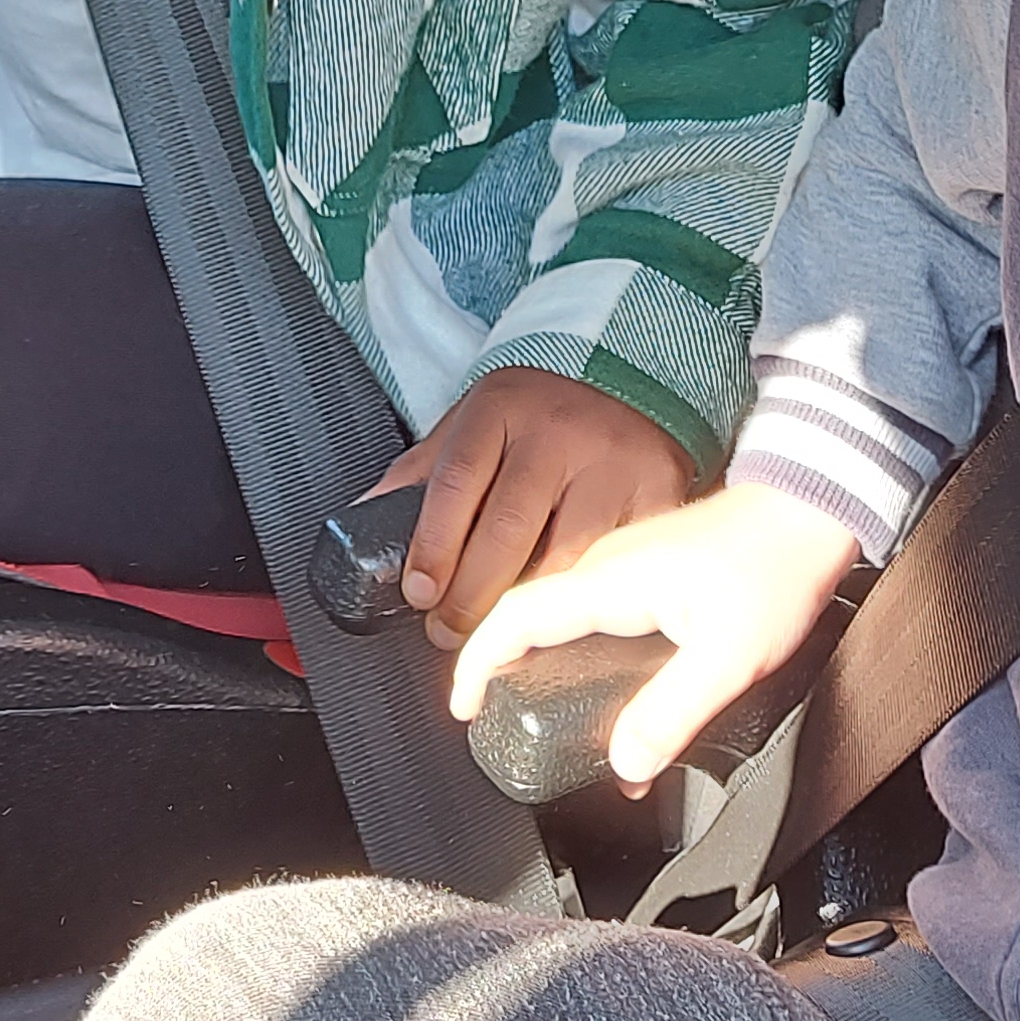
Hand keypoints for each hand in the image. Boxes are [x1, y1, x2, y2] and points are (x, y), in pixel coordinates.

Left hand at [368, 367, 694, 648]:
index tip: (419, 593)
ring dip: (527, 609)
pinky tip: (565, 621)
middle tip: (451, 632)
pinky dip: (587, 600)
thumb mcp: (472, 426)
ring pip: (565, 556)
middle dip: (472, 595)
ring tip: (501, 636)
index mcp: (501, 405)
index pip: (456, 481)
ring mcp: (614, 458)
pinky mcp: (659, 488)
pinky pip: (618, 563)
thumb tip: (361, 524)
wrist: (628, 384)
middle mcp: (559, 427)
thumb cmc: (536, 419)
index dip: (433, 545)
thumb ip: (420, 476)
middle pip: (508, 527)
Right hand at [449, 483, 863, 791]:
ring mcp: (628, 560)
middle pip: (528, 614)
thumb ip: (672, 713)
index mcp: (613, 580)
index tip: (464, 705)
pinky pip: (592, 607)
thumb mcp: (730, 656)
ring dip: (538, 656)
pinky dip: (576, 645)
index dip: (478, 662)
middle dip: (499, 665)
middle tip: (493, 716)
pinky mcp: (650, 566)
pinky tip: (606, 682)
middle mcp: (608, 563)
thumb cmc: (778, 565)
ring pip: (560, 611)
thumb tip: (626, 765)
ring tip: (540, 709)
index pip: (516, 616)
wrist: (812, 506)